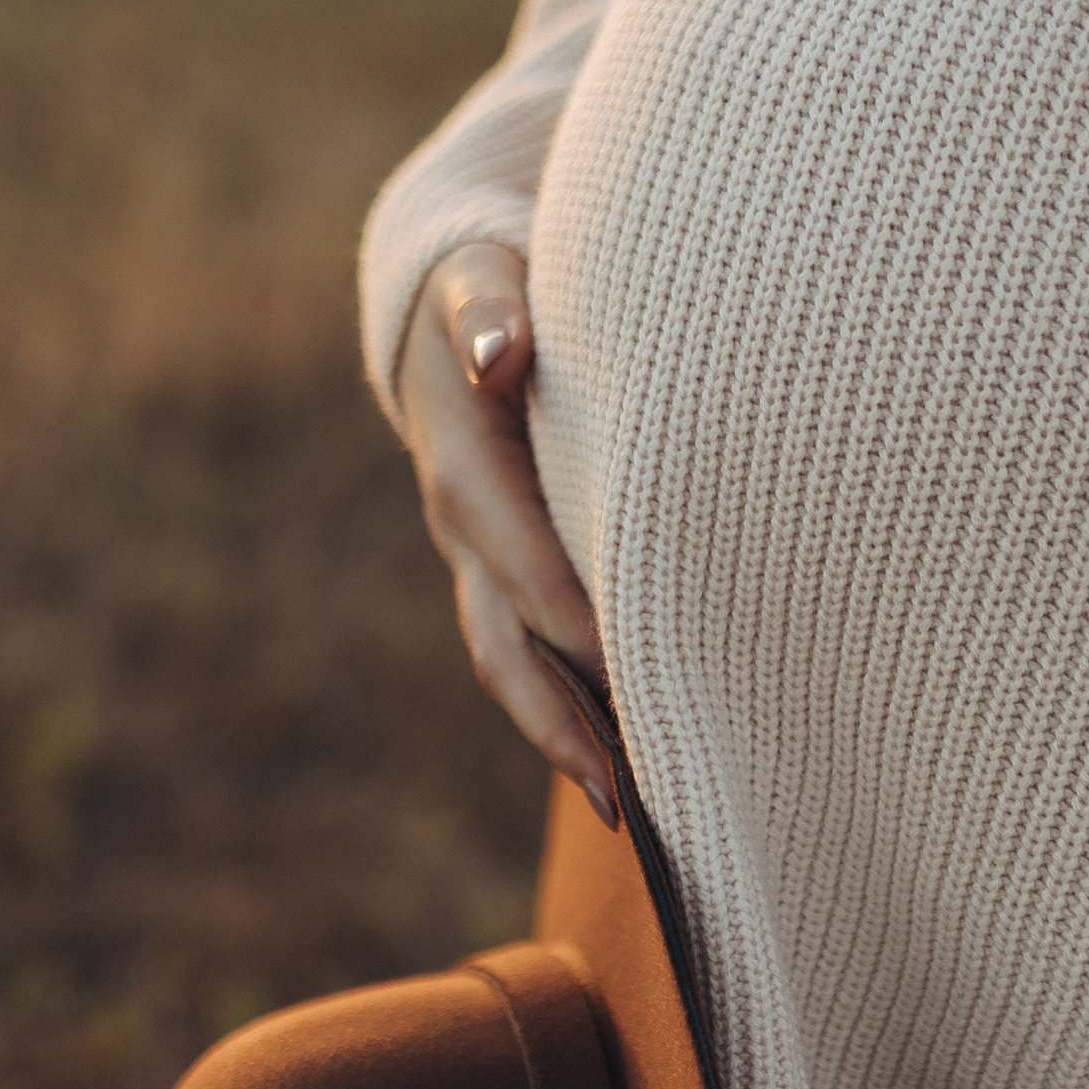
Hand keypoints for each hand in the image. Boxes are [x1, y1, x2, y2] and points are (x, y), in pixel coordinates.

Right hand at [394, 246, 616, 817]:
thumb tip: (499, 353)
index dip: (570, 621)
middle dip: (562, 723)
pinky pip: (534, 654)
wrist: (449, 303)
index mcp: (464, 470)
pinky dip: (577, 708)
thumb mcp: (481, 277)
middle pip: (506, 647)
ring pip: (515, 666)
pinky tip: (638, 755)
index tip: (633, 673)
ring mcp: (482, 561)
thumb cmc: (489, 286)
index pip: (521, 561)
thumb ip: (491, 309)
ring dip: (566, 738)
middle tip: (627, 798)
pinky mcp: (508, 574)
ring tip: (633, 811)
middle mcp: (464, 532)